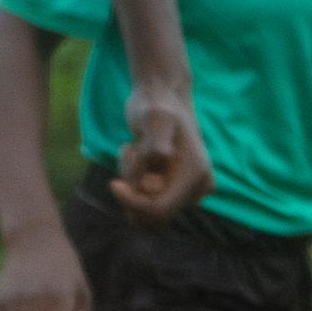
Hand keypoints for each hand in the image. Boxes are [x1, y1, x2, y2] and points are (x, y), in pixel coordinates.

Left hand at [112, 80, 210, 221]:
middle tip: (131, 152)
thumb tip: (162, 157)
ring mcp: (188, 189)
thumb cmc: (156, 106)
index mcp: (196, 174)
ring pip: (147, 206)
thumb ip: (157, 138)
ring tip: (135, 150)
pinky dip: (133, 181)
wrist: (161, 97)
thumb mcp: (154, 118)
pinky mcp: (176, 187)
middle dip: (133, 186)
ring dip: (132, 181)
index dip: (133, 202)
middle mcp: (198, 186)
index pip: (159, 210)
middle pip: (151, 213)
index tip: (113, 183)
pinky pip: (146, 199)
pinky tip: (137, 153)